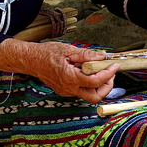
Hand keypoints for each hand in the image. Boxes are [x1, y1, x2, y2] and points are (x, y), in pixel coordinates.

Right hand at [0, 40, 118, 103]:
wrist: (32, 60)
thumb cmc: (48, 53)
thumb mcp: (68, 49)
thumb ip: (86, 55)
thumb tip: (102, 56)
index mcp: (70, 77)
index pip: (95, 81)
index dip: (108, 73)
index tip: (114, 65)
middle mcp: (69, 88)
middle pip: (95, 97)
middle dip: (107, 87)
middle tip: (111, 73)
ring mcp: (67, 92)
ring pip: (89, 95)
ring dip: (99, 86)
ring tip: (102, 71)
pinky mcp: (65, 91)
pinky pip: (82, 91)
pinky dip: (90, 84)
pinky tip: (90, 72)